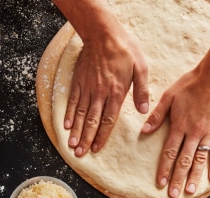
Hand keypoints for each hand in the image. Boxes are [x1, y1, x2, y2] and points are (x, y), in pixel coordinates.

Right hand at [64, 27, 148, 156]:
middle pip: (91, 120)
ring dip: (75, 131)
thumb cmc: (125, 49)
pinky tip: (65, 126)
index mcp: (116, 92)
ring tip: (71, 145)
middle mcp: (100, 93)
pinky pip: (72, 100)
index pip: (108, 120)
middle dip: (85, 138)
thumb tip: (144, 111)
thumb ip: (142, 90)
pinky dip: (68, 114)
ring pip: (79, 113)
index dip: (101, 136)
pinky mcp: (78, 81)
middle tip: (80, 153)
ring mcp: (87, 87)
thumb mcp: (141, 67)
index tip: (96, 148)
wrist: (103, 33)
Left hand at [141, 68, 209, 197]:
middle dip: (177, 178)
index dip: (164, 168)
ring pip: (201, 159)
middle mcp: (194, 132)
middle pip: (184, 160)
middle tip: (173, 195)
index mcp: (179, 125)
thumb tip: (143, 131)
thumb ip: (156, 115)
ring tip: (189, 191)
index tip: (160, 183)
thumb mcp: (168, 96)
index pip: (169, 152)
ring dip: (194, 176)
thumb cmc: (189, 84)